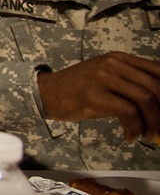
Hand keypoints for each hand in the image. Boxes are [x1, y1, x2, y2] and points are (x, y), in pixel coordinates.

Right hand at [38, 52, 159, 141]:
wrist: (46, 93)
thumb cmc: (77, 90)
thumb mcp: (105, 78)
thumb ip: (129, 83)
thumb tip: (157, 105)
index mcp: (119, 59)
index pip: (157, 70)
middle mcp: (113, 64)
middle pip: (155, 87)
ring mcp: (103, 78)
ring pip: (144, 99)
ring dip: (152, 122)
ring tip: (147, 134)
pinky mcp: (94, 95)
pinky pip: (127, 113)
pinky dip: (134, 128)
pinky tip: (129, 136)